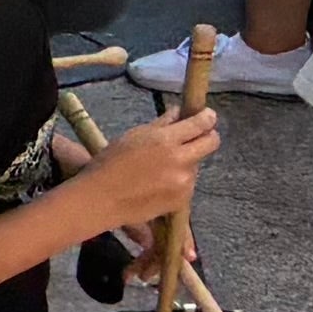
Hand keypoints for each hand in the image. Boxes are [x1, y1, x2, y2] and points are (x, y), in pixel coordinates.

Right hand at [85, 107, 226, 224]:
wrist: (100, 200)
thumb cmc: (110, 163)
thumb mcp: (133, 136)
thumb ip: (162, 123)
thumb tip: (180, 112)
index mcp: (165, 140)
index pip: (202, 123)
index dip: (207, 117)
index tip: (206, 115)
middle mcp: (180, 160)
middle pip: (212, 142)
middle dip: (207, 137)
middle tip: (194, 138)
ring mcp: (184, 181)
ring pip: (197, 164)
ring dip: (187, 161)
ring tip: (162, 168)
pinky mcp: (183, 199)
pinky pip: (188, 183)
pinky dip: (179, 180)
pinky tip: (159, 183)